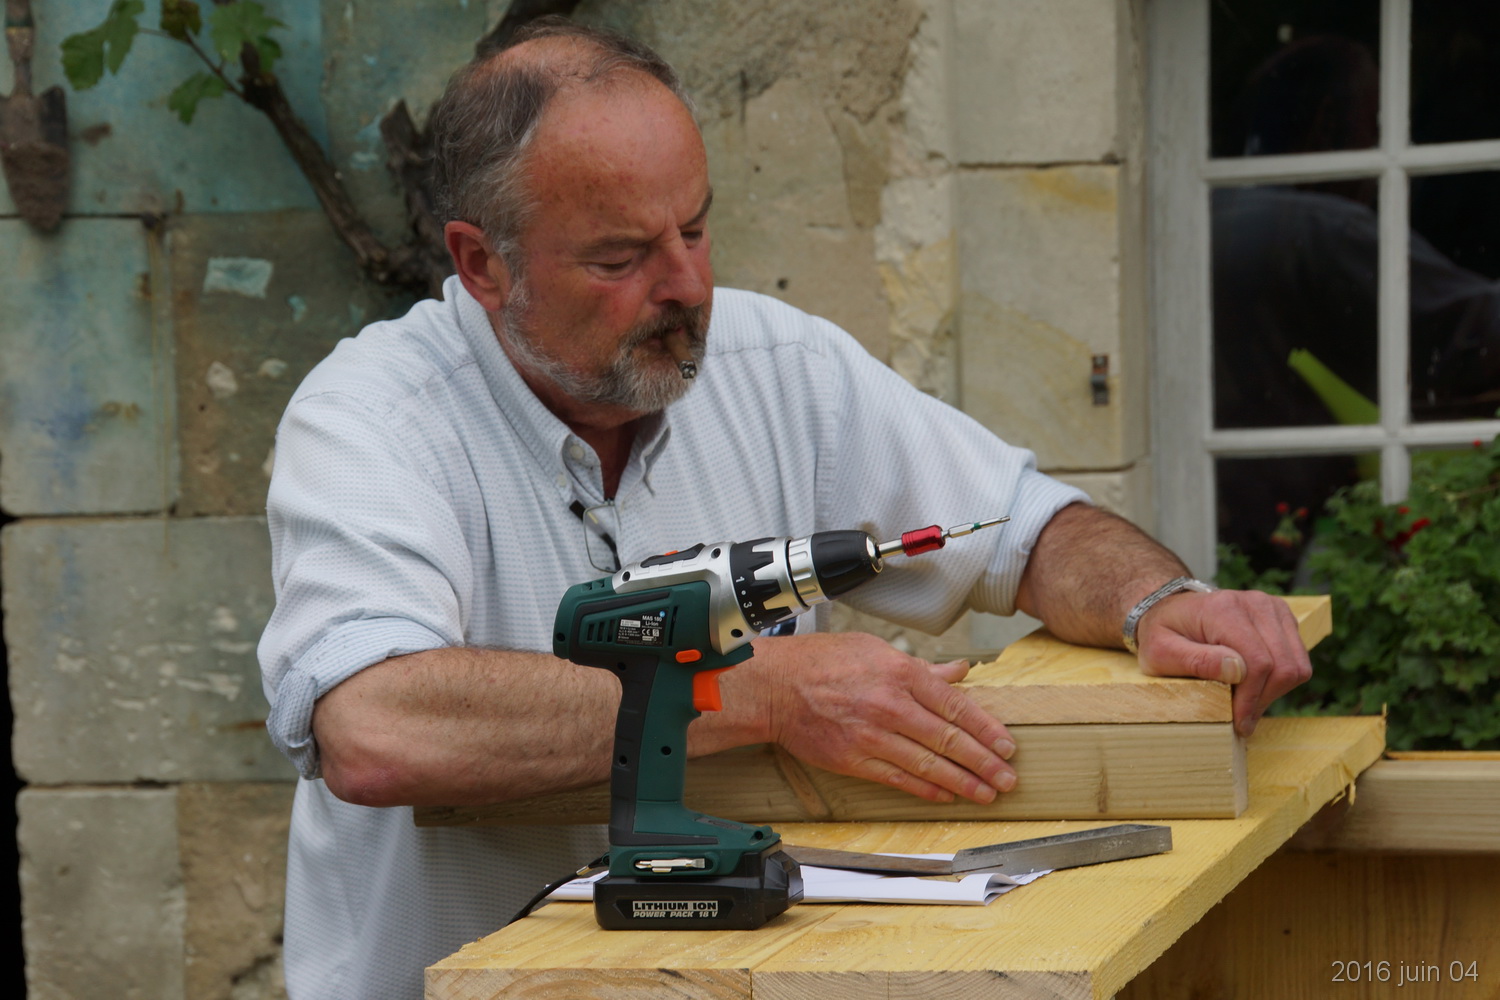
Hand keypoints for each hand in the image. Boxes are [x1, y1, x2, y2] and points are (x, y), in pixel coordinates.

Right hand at [754, 632, 1016, 803]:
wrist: (776, 686)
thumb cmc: (822, 661)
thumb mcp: (876, 649)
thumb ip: (921, 667)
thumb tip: (958, 672)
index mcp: (900, 673)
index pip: (955, 706)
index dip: (986, 729)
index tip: (1007, 746)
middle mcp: (889, 705)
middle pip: (948, 739)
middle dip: (983, 762)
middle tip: (1008, 778)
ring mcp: (871, 735)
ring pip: (927, 764)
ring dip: (962, 782)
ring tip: (986, 793)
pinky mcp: (853, 759)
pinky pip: (897, 778)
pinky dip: (925, 788)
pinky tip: (945, 795)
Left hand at [1134, 589, 1312, 737]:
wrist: (1170, 609)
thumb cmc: (1162, 634)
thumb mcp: (1161, 652)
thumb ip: (1196, 661)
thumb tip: (1236, 670)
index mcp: (1224, 609)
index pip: (1258, 662)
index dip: (1252, 699)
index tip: (1239, 722)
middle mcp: (1254, 603)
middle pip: (1283, 666)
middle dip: (1263, 698)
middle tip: (1241, 717)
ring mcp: (1271, 608)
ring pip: (1296, 664)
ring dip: (1274, 691)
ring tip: (1245, 699)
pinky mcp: (1281, 617)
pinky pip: (1298, 659)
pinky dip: (1280, 679)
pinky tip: (1254, 683)